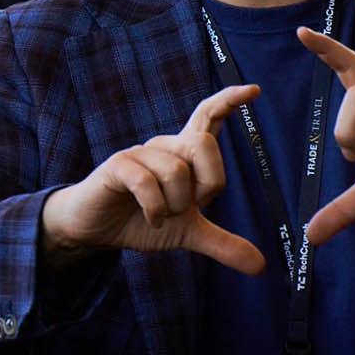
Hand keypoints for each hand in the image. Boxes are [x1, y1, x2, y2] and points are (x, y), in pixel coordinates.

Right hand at [37, 84, 267, 272]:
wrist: (95, 230)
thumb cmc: (140, 220)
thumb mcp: (187, 234)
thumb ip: (222, 244)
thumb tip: (259, 265)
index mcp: (184, 155)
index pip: (208, 116)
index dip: (230, 100)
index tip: (254, 89)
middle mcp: (165, 147)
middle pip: (204, 144)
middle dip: (207, 183)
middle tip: (191, 206)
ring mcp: (140, 153)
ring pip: (177, 171)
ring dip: (174, 206)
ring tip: (160, 217)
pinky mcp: (118, 166)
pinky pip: (147, 182)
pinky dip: (155, 210)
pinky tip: (151, 220)